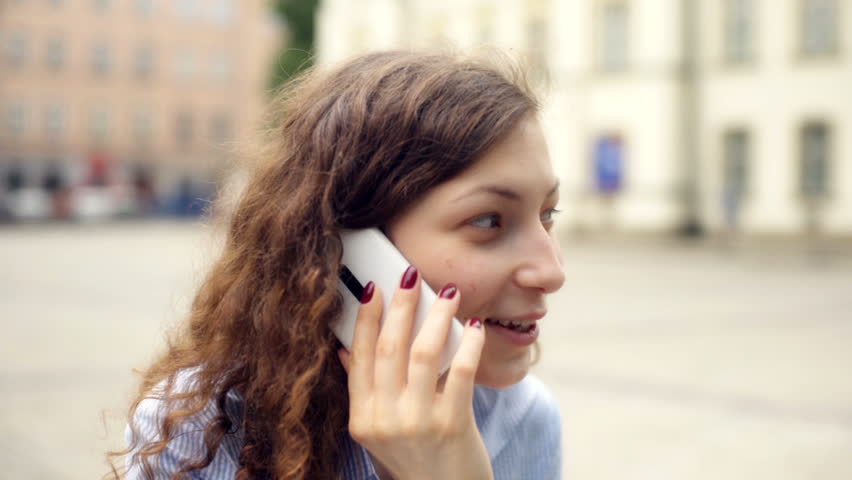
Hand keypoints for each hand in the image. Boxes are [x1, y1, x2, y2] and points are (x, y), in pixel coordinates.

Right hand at [338, 266, 491, 479]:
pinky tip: (473, 327)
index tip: (372, 288)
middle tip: (411, 275)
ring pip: (423, 353)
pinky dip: (467, 344)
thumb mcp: (379, 432)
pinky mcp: (451, 425)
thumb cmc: (415, 461)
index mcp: (363, 418)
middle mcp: (385, 421)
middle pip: (389, 348)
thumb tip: (347, 350)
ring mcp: (417, 423)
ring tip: (449, 293)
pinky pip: (459, 372)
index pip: (359, 357)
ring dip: (435, 316)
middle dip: (400, 305)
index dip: (365, 319)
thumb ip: (365, 391)